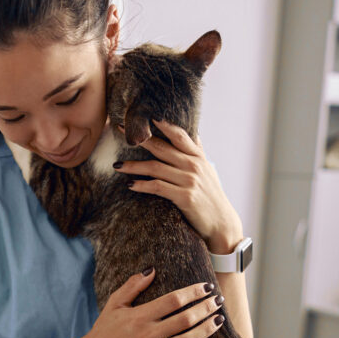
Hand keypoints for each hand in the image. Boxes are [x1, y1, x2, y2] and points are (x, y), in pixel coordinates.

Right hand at [78, 268, 224, 337]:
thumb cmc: (105, 328)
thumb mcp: (114, 303)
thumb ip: (132, 285)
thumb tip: (152, 269)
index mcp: (138, 316)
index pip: (173, 300)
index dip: (193, 292)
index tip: (207, 287)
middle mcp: (146, 335)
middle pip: (184, 319)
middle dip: (205, 308)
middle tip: (218, 300)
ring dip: (206, 330)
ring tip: (218, 320)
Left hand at [115, 119, 243, 253]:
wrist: (221, 223)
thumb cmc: (211, 195)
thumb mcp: (208, 169)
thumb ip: (198, 151)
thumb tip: (194, 133)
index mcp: (198, 156)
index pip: (179, 134)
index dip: (162, 123)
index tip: (144, 114)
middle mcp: (194, 165)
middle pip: (161, 147)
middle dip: (139, 138)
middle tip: (120, 129)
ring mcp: (189, 180)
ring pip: (155, 167)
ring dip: (134, 166)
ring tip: (117, 165)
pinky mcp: (184, 197)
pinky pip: (158, 187)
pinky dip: (142, 185)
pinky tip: (130, 185)